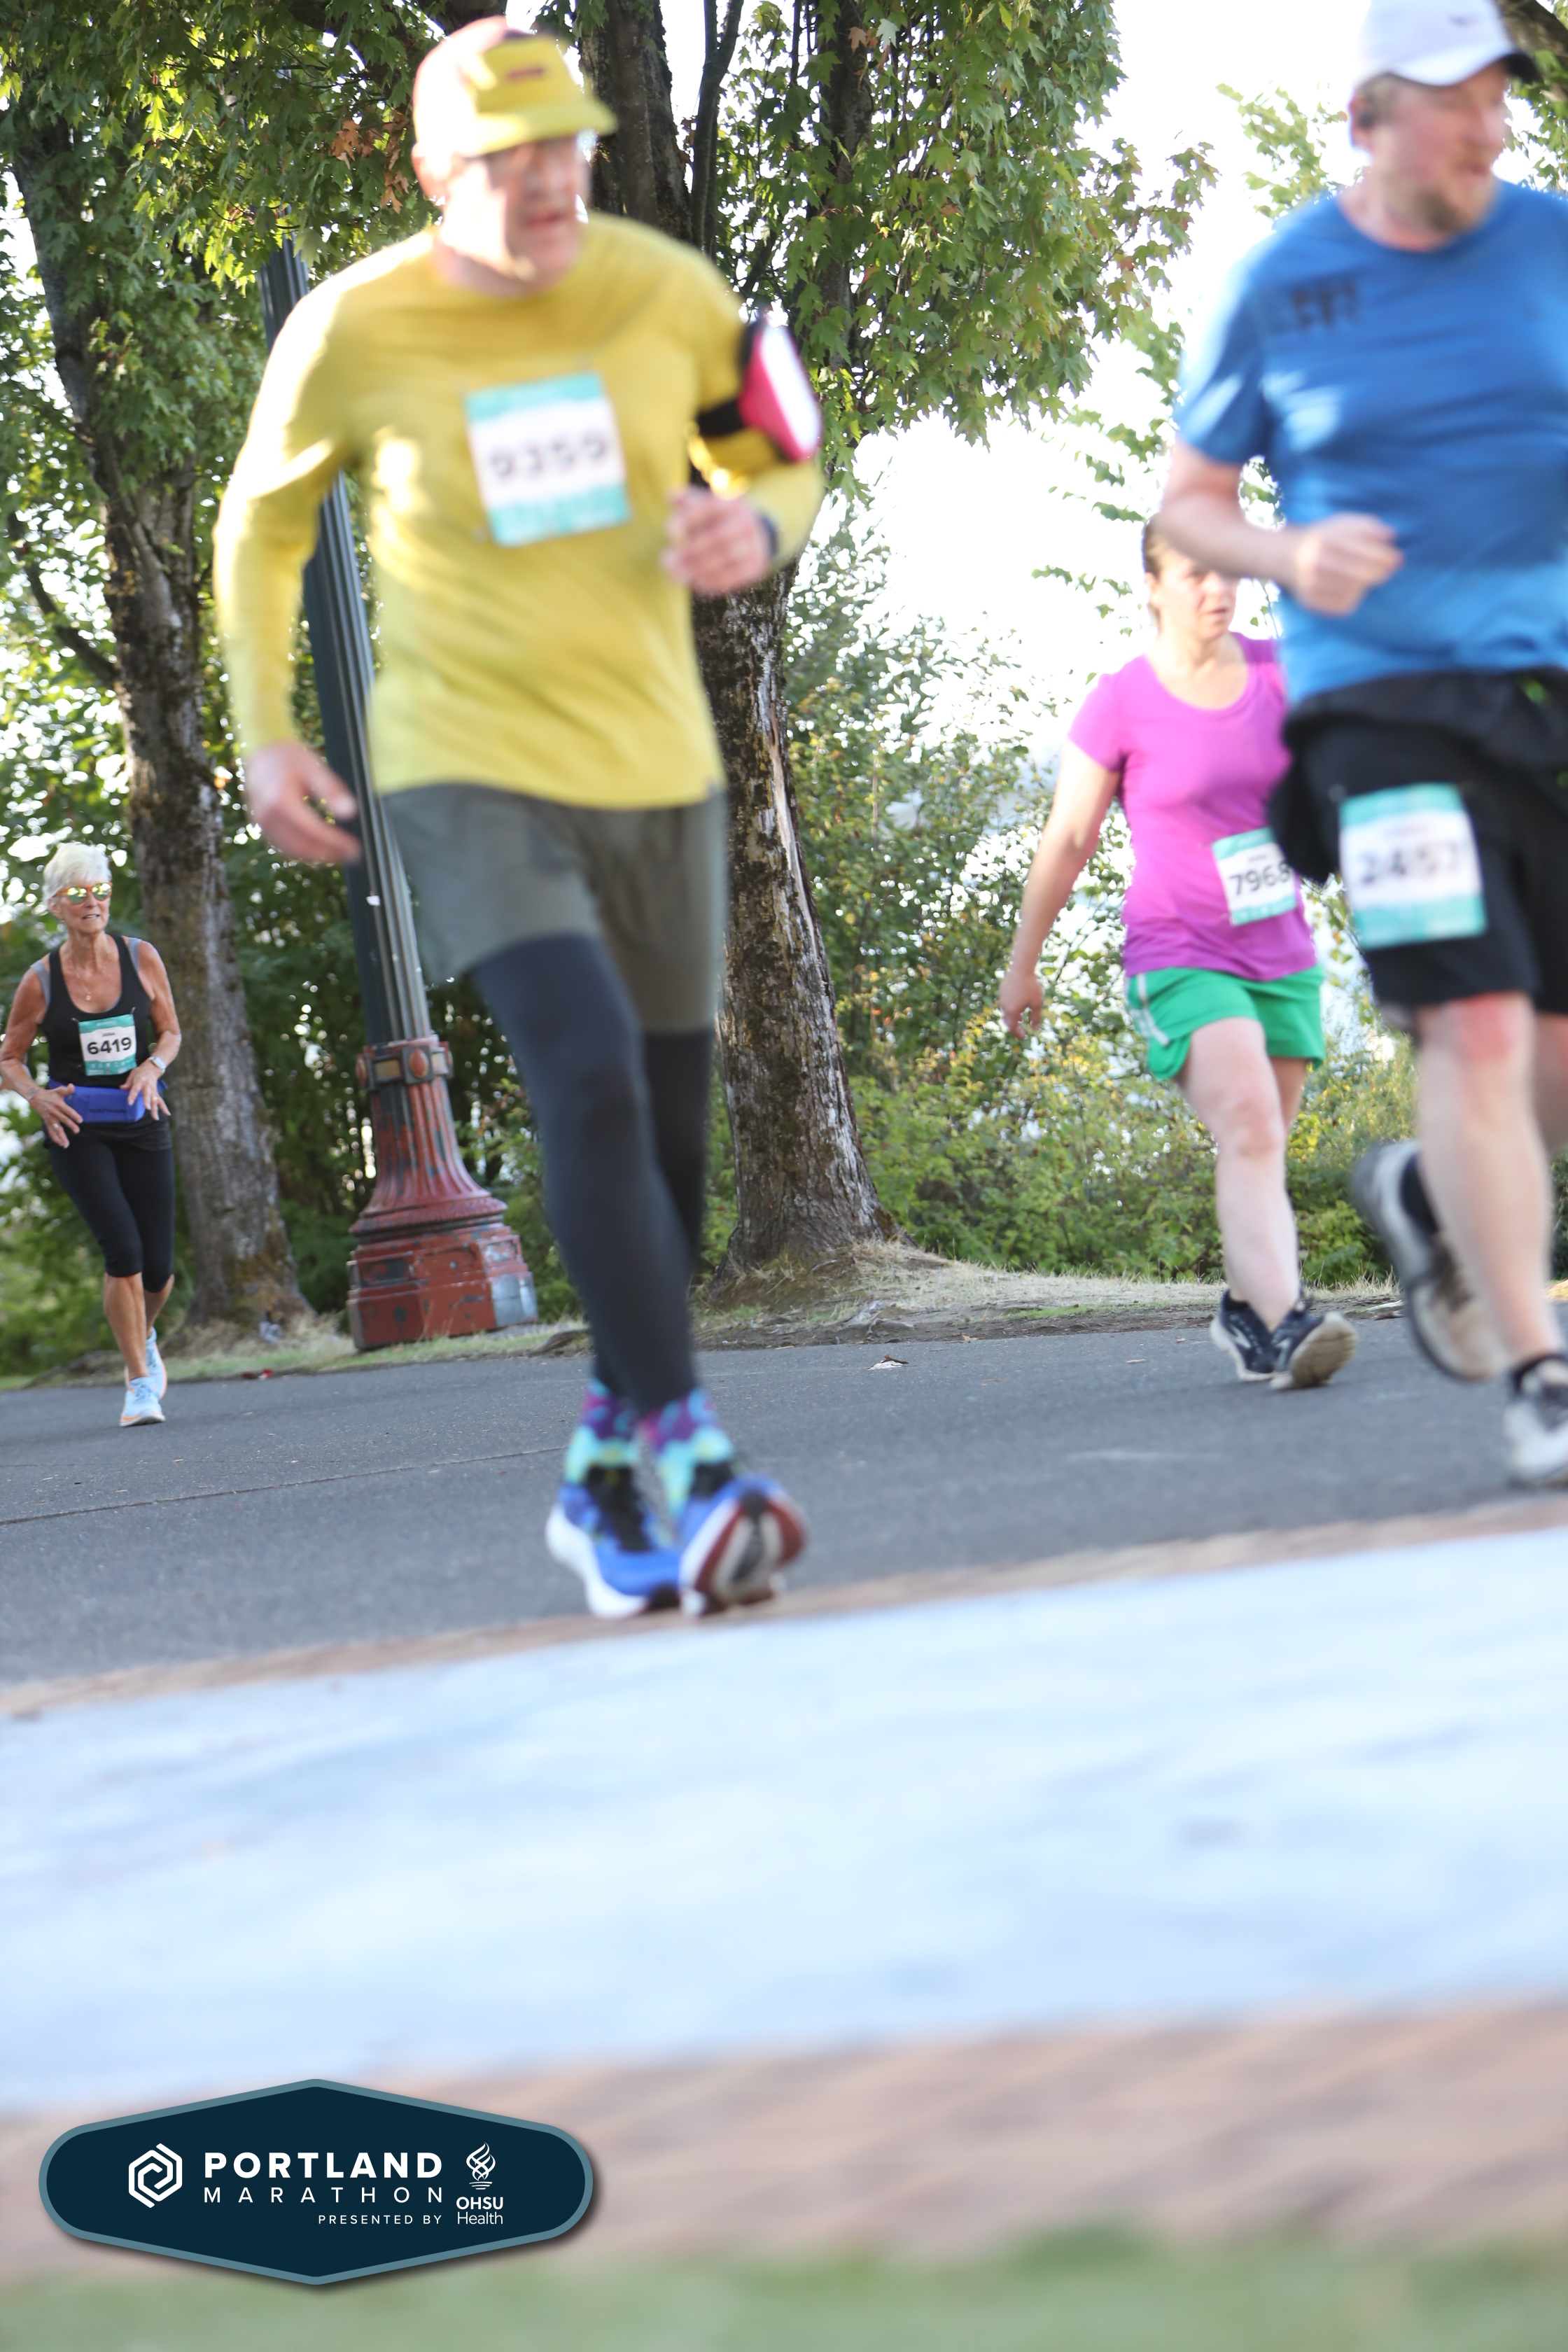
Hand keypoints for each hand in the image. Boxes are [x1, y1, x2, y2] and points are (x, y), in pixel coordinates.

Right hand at [33, 1085, 81, 1145]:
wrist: (35, 1097)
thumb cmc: (50, 1094)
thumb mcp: (58, 1090)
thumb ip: (67, 1090)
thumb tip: (72, 1086)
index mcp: (58, 1104)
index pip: (67, 1110)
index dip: (74, 1115)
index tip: (80, 1120)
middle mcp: (54, 1112)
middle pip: (63, 1120)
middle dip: (70, 1125)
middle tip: (77, 1131)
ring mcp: (50, 1118)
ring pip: (56, 1129)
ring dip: (61, 1136)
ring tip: (67, 1144)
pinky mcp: (47, 1122)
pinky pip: (51, 1131)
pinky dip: (55, 1138)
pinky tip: (61, 1144)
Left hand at [125, 1061, 166, 1119]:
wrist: (151, 1068)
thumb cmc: (139, 1072)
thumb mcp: (132, 1074)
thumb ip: (128, 1083)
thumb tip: (122, 1088)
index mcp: (140, 1080)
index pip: (135, 1089)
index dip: (132, 1096)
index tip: (130, 1103)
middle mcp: (147, 1086)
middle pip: (148, 1094)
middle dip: (147, 1101)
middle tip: (147, 1108)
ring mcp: (153, 1090)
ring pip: (155, 1100)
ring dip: (155, 1108)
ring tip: (155, 1118)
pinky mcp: (156, 1093)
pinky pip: (160, 1101)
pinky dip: (164, 1107)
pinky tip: (167, 1114)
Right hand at [243, 740, 360, 864]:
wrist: (260, 751)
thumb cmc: (289, 756)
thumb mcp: (313, 767)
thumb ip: (332, 790)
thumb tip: (351, 812)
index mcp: (281, 800)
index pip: (313, 831)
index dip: (336, 843)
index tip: (355, 847)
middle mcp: (268, 815)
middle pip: (303, 845)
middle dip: (330, 853)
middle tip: (353, 854)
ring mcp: (262, 822)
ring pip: (293, 850)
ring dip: (317, 856)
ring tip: (340, 854)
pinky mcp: (262, 825)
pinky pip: (283, 846)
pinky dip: (303, 851)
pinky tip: (320, 849)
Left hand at [661, 489, 774, 594]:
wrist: (756, 536)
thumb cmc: (719, 520)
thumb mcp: (705, 506)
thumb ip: (687, 502)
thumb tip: (671, 496)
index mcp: (733, 503)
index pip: (710, 509)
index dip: (689, 520)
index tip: (669, 534)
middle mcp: (747, 523)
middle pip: (717, 538)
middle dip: (690, 552)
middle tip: (667, 560)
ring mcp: (755, 546)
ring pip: (724, 560)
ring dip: (696, 569)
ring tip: (675, 574)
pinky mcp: (755, 567)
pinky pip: (731, 577)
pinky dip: (709, 580)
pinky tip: (693, 581)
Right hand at [999, 962, 1044, 1037]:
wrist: (1021, 968)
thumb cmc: (1031, 986)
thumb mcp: (1037, 1003)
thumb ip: (1036, 1017)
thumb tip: (1035, 1029)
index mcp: (1012, 1012)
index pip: (1013, 1028)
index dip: (1018, 1034)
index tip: (1024, 1037)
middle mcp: (1004, 1007)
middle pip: (1007, 1021)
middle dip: (1014, 1027)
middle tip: (1021, 1030)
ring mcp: (1002, 999)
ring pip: (1006, 1012)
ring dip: (1013, 1017)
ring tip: (1020, 1018)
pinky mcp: (1002, 991)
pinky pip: (1005, 1004)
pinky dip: (1011, 1008)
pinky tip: (1018, 1005)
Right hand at [1282, 514, 1401, 615]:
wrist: (1287, 557)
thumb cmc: (1324, 538)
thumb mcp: (1343, 523)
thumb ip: (1367, 526)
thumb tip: (1390, 537)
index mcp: (1324, 541)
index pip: (1361, 552)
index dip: (1383, 557)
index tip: (1397, 559)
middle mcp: (1315, 564)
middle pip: (1359, 574)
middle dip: (1380, 572)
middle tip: (1389, 570)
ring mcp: (1311, 585)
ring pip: (1353, 591)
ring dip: (1366, 584)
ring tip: (1367, 576)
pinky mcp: (1312, 602)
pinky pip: (1343, 605)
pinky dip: (1353, 597)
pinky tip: (1352, 588)